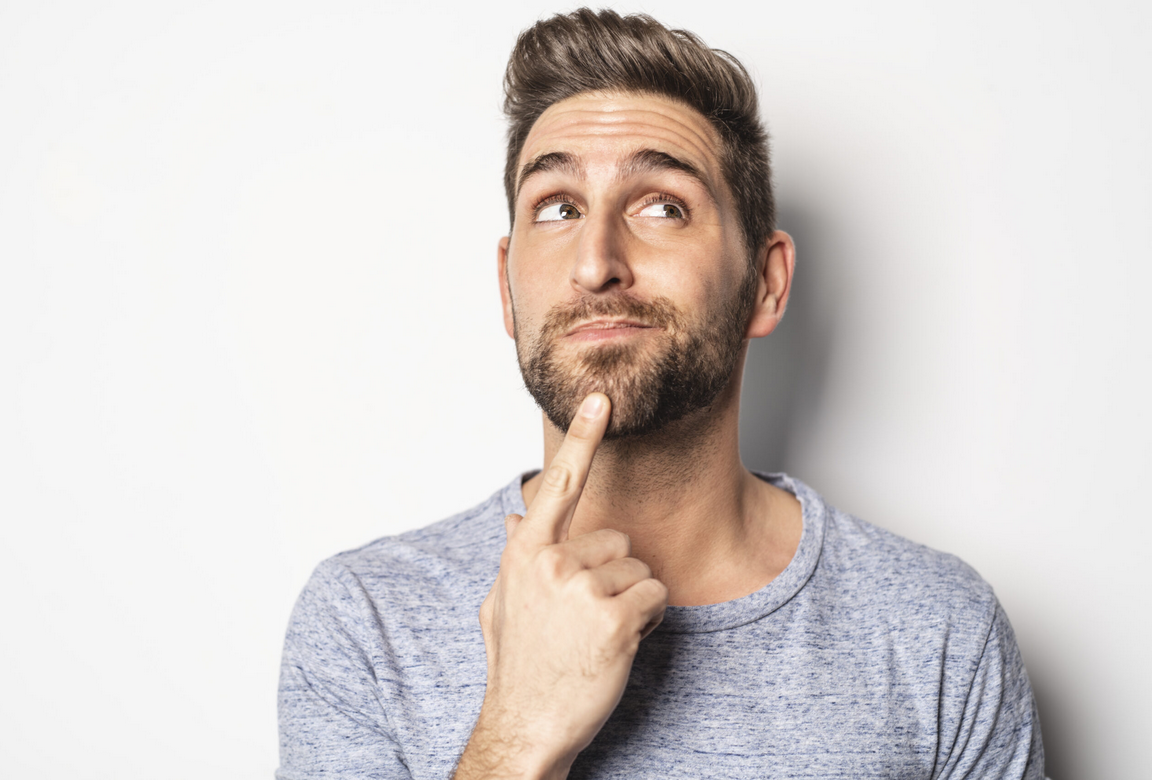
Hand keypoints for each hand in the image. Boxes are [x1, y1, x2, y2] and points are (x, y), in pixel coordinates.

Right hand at [455, 393, 667, 779]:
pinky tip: (616, 646)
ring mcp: (582, 589)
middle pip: (617, 540)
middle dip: (613, 575)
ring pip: (640, 570)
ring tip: (596, 635)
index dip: (582, 438)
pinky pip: (656, 597)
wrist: (526, 726)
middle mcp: (551, 561)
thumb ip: (515, 555)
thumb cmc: (519, 666)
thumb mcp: (501, 604)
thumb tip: (518, 515)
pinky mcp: (614, 618)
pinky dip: (647, 622)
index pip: (560, 484)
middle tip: (585, 617)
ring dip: (631, 603)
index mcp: (526, 552)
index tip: (600, 399)